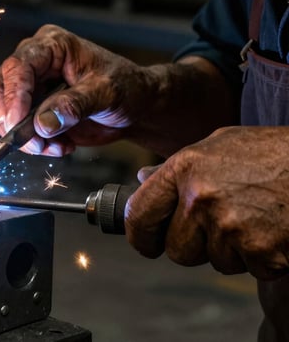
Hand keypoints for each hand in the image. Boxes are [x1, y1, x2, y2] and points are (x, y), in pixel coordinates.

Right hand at [0, 24, 148, 155]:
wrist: (137, 107)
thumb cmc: (127, 87)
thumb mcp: (107, 93)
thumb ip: (75, 105)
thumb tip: (43, 123)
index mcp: (52, 46)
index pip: (18, 67)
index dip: (14, 96)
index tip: (18, 122)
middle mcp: (35, 63)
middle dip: (11, 120)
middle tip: (32, 142)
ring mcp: (31, 87)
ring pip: (3, 113)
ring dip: (24, 138)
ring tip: (54, 147)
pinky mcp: (33, 111)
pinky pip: (17, 130)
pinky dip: (34, 145)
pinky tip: (61, 146)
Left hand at [125, 126, 288, 279]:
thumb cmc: (270, 153)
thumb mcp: (218, 145)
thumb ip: (177, 167)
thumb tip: (142, 181)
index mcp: (184, 168)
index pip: (139, 214)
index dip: (140, 235)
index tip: (146, 243)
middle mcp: (202, 198)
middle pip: (176, 250)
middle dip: (194, 246)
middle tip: (220, 225)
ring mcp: (231, 227)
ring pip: (214, 261)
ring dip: (232, 250)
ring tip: (255, 218)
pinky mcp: (262, 252)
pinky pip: (249, 268)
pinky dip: (262, 257)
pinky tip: (273, 229)